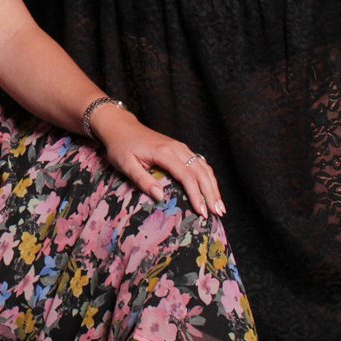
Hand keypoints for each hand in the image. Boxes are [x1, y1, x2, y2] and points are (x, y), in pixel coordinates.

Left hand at [92, 107, 224, 218]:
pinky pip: (199, 163)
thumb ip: (143, 180)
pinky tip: (211, 190)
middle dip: (211, 193)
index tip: (202, 212)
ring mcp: (180, 147)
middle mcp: (177, 148)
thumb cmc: (121, 146)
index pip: (187, 176)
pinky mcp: (180, 148)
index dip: (196, 195)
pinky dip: (208, 178)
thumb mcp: (126, 165)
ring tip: (219, 206)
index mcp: (164, 152)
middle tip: (217, 213)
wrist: (121, 127)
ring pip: (203, 167)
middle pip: (201, 172)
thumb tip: (160, 197)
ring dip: (213, 186)